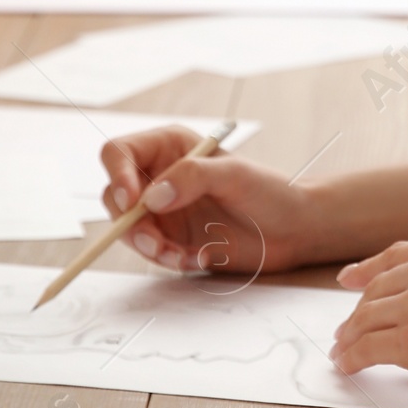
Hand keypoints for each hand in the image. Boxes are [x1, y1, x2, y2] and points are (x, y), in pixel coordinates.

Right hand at [100, 126, 318, 277]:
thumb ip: (192, 176)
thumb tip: (151, 197)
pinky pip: (151, 252)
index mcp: (169, 147)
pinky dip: (168, 260)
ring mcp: (163, 210)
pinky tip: (199, 258)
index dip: (117, 176)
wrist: (293, 230)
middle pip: (115, 196)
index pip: (119, 153)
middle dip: (130, 224)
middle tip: (156, 243)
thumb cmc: (270, 192)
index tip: (133, 202)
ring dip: (149, 248)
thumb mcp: (234, 175)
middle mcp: (159, 176)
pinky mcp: (171, 239)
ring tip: (182, 256)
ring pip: (127, 229)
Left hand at [330, 232, 407, 407]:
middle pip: (376, 289)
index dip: (367, 269)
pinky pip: (366, 348)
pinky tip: (349, 366)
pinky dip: (352, 358)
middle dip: (357, 312)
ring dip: (350, 338)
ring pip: (366, 319)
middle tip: (345, 330)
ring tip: (343, 352)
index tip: (349, 279)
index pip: (396, 255)